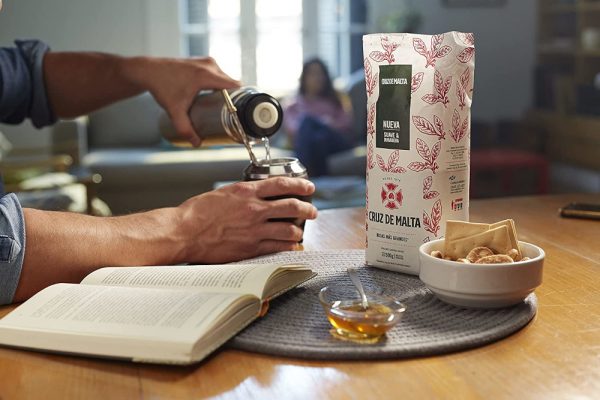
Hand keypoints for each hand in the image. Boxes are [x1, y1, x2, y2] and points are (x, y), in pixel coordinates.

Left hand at [127, 56, 239, 145]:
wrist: (148, 71)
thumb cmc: (161, 87)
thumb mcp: (174, 111)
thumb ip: (185, 128)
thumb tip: (197, 143)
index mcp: (206, 75)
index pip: (235, 85)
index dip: (240, 97)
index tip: (240, 109)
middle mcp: (209, 65)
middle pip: (231, 83)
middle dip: (232, 96)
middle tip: (228, 112)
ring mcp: (206, 61)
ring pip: (225, 77)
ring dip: (225, 89)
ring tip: (221, 104)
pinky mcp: (203, 60)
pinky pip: (218, 73)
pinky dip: (218, 83)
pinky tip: (215, 94)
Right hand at [174, 177, 316, 263]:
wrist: (184, 232)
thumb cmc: (196, 213)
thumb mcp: (222, 193)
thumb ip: (242, 194)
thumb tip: (254, 196)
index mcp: (246, 191)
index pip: (282, 184)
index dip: (300, 185)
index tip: (309, 187)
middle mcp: (254, 209)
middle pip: (292, 206)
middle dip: (307, 209)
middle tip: (312, 211)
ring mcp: (254, 229)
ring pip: (288, 229)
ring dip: (299, 230)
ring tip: (301, 232)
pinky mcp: (251, 247)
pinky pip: (277, 247)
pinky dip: (288, 246)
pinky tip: (291, 246)